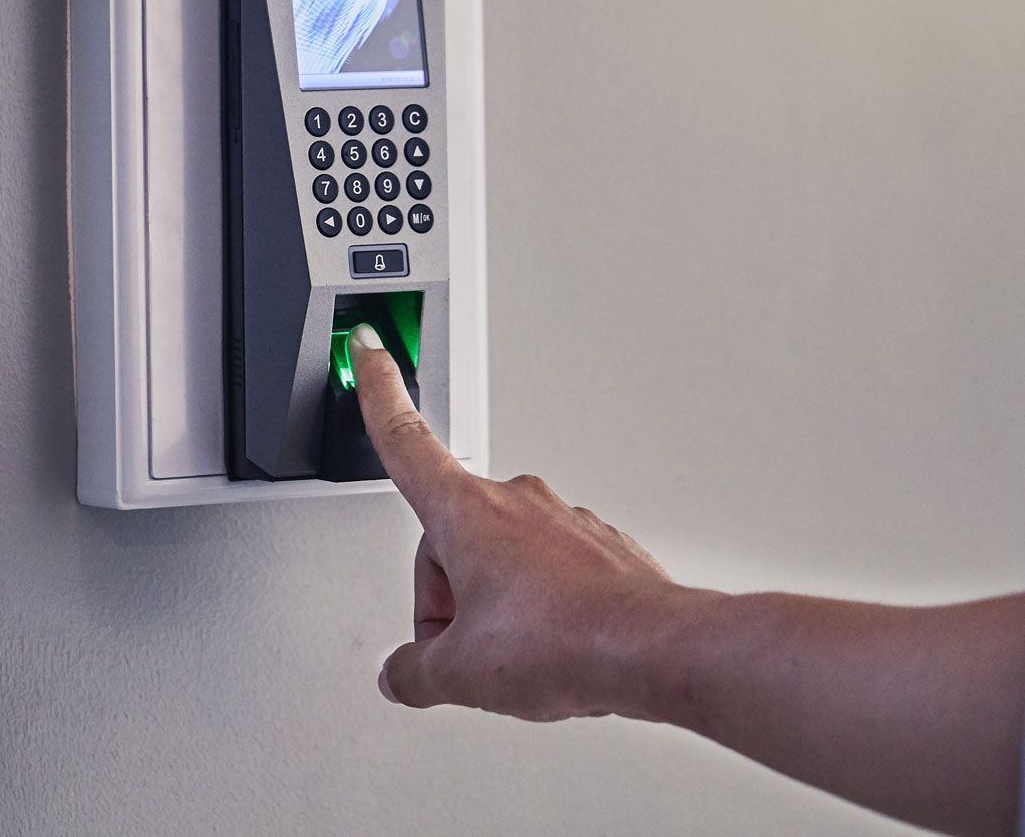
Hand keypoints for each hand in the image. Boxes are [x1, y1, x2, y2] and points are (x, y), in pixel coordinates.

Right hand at [349, 322, 691, 720]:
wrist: (654, 650)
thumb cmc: (566, 639)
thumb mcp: (459, 673)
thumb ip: (412, 671)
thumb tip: (401, 675)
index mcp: (464, 512)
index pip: (404, 439)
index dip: (377, 392)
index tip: (369, 350)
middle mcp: (514, 502)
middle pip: (448, 540)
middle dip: (447, 598)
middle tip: (465, 651)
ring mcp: (561, 520)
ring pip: (500, 561)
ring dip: (496, 605)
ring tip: (520, 655)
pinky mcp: (599, 548)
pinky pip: (549, 576)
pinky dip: (543, 611)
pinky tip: (554, 649)